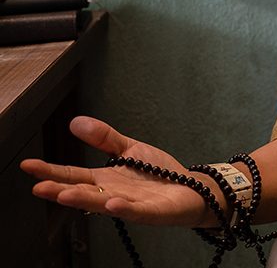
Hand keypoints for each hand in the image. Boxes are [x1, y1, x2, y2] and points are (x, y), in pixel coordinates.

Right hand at [21, 116, 213, 226]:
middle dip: (60, 190)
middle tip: (39, 187)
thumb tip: (76, 122)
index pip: (73, 174)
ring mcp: (131, 204)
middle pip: (83, 192)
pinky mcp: (152, 211)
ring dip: (85, 200)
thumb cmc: (159, 173)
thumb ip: (104, 138)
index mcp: (105, 179)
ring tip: (65, 194)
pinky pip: (136, 211)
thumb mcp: (130, 149)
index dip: (51, 170)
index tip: (28, 165)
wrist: (191, 188)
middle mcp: (113, 193)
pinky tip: (113, 203)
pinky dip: (124, 208)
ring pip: (103, 203)